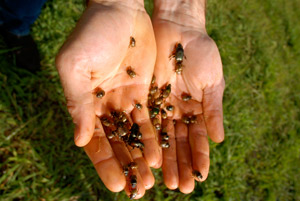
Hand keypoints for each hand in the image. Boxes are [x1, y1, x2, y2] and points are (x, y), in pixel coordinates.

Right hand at [56, 0, 160, 197]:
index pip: (94, 141)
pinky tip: (160, 156)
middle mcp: (105, 107)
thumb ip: (77, 103)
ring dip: (142, 157)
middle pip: (116, 144)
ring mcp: (125, 101)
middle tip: (138, 190)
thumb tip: (80, 141)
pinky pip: (150, 120)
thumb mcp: (76, 66)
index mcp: (85, 104)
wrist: (120, 10)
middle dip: (126, 167)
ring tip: (152, 180)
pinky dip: (154, 138)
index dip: (104, 164)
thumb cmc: (92, 33)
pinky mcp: (144, 92)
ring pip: (134, 136)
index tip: (116, 184)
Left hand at [152, 0, 224, 192]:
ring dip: (163, 159)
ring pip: (160, 137)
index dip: (199, 158)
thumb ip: (213, 110)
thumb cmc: (201, 52)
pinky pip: (143, 121)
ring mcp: (159, 105)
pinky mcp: (143, 97)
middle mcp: (176, 111)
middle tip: (179, 187)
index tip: (199, 177)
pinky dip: (146, 139)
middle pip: (177, 143)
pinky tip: (148, 157)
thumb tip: (219, 140)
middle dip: (179, 165)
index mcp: (196, 109)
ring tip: (163, 181)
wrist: (178, 29)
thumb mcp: (212, 82)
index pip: (197, 138)